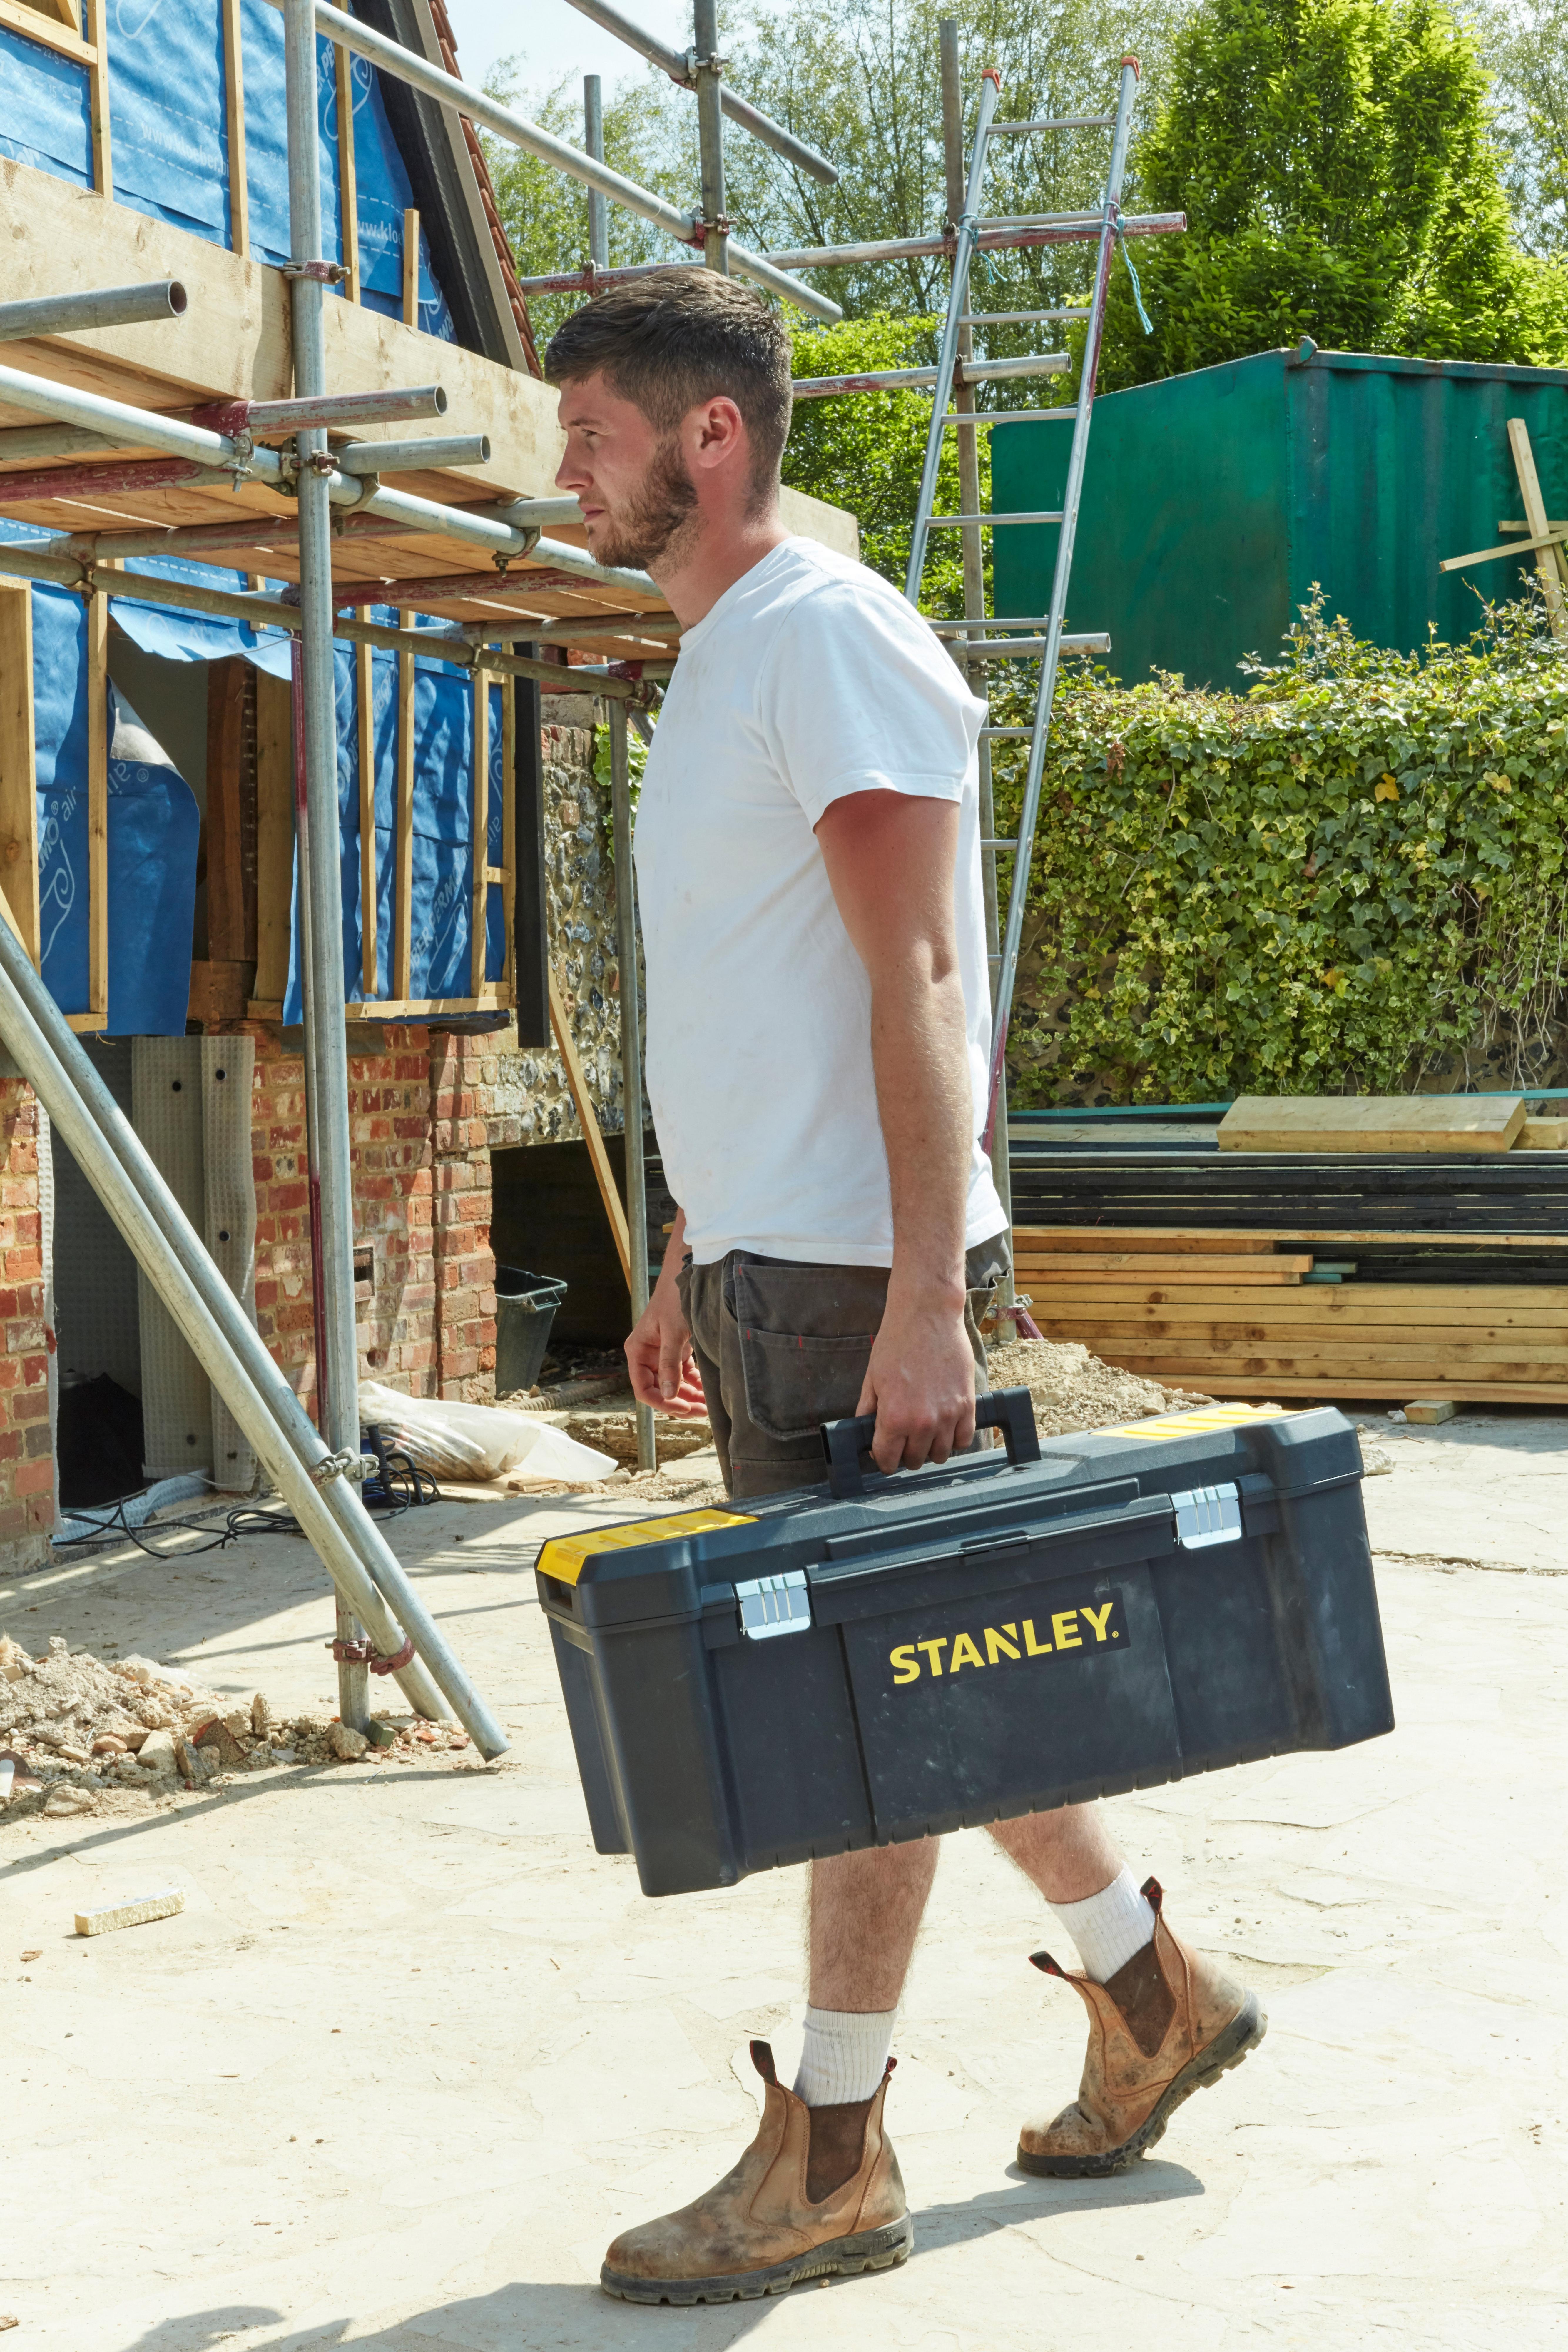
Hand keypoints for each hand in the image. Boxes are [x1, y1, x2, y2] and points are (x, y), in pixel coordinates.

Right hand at [625, 1283, 708, 1418]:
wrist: (685, 1274)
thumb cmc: (674, 1299)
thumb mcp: (673, 1333)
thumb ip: (669, 1364)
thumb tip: (668, 1394)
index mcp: (637, 1351)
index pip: (643, 1388)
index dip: (662, 1402)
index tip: (684, 1408)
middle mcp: (647, 1354)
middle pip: (660, 1389)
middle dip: (681, 1401)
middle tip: (703, 1411)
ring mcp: (662, 1353)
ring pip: (674, 1383)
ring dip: (690, 1394)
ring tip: (709, 1404)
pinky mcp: (676, 1349)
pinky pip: (684, 1372)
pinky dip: (695, 1382)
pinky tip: (708, 1390)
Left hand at [855, 1284, 974, 1472]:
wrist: (927, 1315)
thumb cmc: (897, 1342)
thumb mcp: (872, 1378)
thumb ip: (867, 1411)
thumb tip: (864, 1434)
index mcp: (893, 1417)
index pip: (887, 1460)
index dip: (882, 1460)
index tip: (884, 1456)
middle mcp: (922, 1422)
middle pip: (915, 1460)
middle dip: (905, 1454)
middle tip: (903, 1441)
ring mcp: (948, 1415)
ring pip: (940, 1454)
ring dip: (930, 1449)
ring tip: (924, 1434)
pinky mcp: (968, 1405)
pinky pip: (965, 1438)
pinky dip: (954, 1438)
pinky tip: (945, 1427)